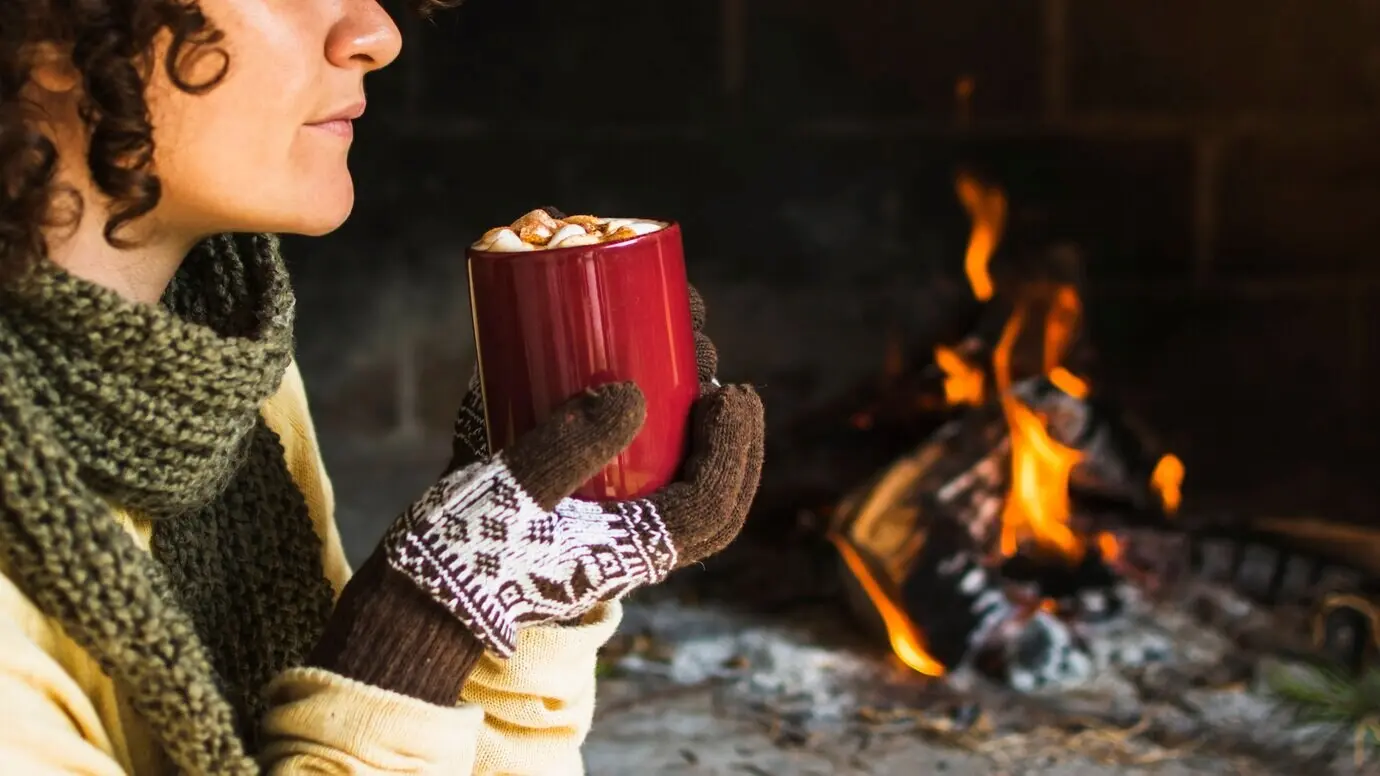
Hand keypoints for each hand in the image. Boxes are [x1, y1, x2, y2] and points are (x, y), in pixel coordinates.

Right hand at [386, 286, 763, 657]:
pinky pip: (638, 482)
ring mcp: (605, 536)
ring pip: (678, 490)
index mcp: (629, 554)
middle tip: (723, 381)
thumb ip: (568, 447)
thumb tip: (635, 395)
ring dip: (697, 438)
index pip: (712, 506)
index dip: (734, 449)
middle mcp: (628, 548)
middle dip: (730, 442)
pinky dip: (653, 440)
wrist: (412, 598)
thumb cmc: (459, 552)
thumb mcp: (511, 492)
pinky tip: (636, 390)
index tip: (728, 391)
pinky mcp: (577, 519)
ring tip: (693, 374)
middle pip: (709, 500)